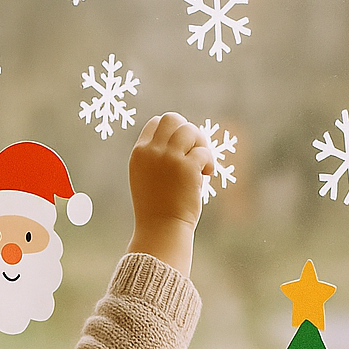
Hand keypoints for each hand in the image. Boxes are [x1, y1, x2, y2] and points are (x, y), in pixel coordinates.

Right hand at [126, 113, 214, 275]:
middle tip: (194, 152)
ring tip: (201, 165)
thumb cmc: (157, 208)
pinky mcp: (187, 167)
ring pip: (190, 130)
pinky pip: (203, 151)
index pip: (156, 123)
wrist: (161, 230)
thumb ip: (156, 156)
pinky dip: (209, 161)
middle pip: (172, 119)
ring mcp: (169, 158)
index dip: (172, 132)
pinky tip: (207, 174)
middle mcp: (151, 152)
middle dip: (188, 131)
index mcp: (139, 154)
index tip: (180, 150)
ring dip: (200, 145)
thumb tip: (183, 136)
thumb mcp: (147, 177)